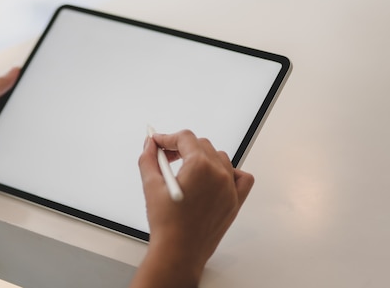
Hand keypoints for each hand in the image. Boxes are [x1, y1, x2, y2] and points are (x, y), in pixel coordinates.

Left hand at [0, 67, 19, 182]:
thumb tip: (14, 71)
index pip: (0, 83)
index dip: (14, 86)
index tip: (27, 90)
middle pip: (3, 101)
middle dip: (12, 106)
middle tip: (20, 110)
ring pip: (2, 117)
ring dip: (7, 122)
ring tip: (9, 126)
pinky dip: (4, 134)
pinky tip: (6, 136)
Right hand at [131, 130, 253, 287]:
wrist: (179, 252)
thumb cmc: (168, 225)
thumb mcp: (151, 186)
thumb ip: (149, 159)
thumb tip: (150, 144)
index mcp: (200, 166)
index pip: (185, 138)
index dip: (168, 138)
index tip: (158, 142)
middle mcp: (219, 174)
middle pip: (201, 145)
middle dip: (182, 148)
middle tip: (165, 157)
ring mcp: (230, 188)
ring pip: (220, 157)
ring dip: (203, 158)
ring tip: (186, 169)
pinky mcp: (235, 201)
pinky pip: (241, 177)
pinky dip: (229, 172)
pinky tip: (214, 177)